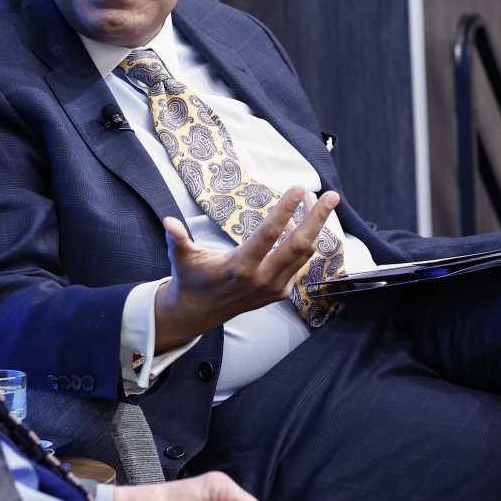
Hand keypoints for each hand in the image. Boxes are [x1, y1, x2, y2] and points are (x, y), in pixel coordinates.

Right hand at [154, 188, 338, 350]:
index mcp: (240, 267)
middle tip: (331, 196)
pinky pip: (298, 265)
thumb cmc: (191, 278)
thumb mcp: (181, 257)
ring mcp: (273, 287)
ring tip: (317, 202)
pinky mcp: (279, 292)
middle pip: (300, 245)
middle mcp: (262, 278)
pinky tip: (297, 226)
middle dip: (318, 219)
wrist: (198, 312)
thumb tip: (169, 221)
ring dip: (314, 228)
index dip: (286, 209)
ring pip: (304, 255)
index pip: (270, 234)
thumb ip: (177, 238)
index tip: (299, 188)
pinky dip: (302, 244)